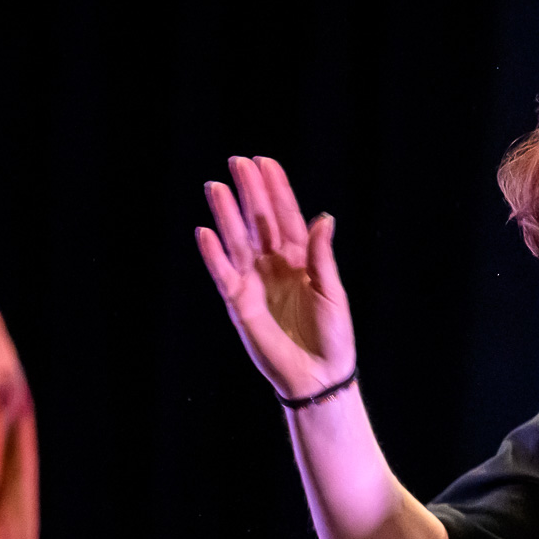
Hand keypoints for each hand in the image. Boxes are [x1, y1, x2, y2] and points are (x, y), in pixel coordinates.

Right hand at [195, 156, 355, 399]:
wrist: (320, 376)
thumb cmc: (334, 337)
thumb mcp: (333, 292)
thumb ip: (322, 256)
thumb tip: (323, 217)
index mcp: (302, 259)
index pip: (285, 217)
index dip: (276, 190)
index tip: (266, 162)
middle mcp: (275, 266)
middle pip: (258, 222)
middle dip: (249, 192)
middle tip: (237, 162)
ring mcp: (255, 283)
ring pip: (238, 241)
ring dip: (227, 215)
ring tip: (215, 187)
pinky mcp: (240, 305)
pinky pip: (224, 274)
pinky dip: (214, 255)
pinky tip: (205, 232)